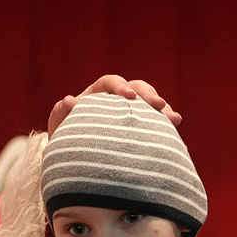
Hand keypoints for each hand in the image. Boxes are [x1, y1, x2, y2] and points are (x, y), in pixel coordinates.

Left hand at [47, 75, 181, 135]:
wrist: (72, 154)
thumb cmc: (65, 134)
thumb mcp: (60, 123)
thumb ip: (62, 111)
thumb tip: (70, 100)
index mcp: (97, 93)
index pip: (112, 82)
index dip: (122, 87)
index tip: (130, 97)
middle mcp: (117, 99)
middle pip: (138, 89)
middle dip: (150, 96)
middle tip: (160, 106)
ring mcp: (131, 114)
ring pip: (150, 106)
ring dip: (164, 112)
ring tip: (175, 120)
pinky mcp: (140, 129)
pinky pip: (155, 126)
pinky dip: (165, 131)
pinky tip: (177, 140)